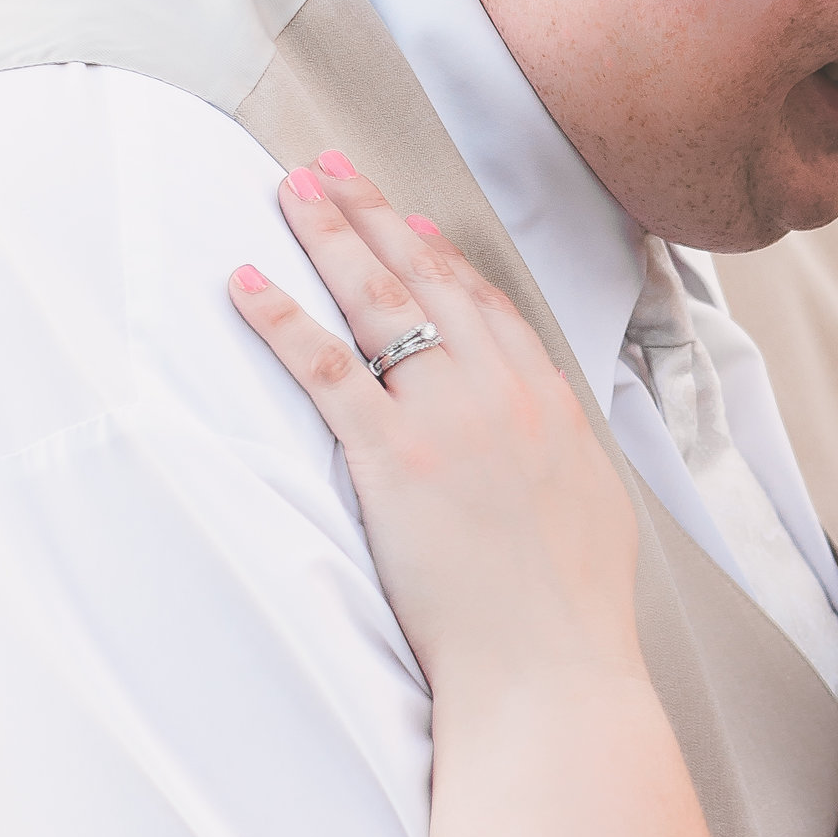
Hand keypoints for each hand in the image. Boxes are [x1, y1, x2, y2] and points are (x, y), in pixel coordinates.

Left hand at [230, 157, 640, 714]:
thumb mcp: (592, 509)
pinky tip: (245, 281)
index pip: (486, 302)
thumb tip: (552, 440)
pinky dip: (280, 316)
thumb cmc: (571, 613)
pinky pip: (324, 367)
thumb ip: (565, 454)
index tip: (404, 216)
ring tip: (290, 190)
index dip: (438, 252)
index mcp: (551, 404)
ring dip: (329, 236)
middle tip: (329, 168)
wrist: (551, 668)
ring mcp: (447, 418)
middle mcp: (502, 392)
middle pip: (428, 279)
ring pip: (379, 302)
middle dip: (372, 216)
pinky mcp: (392, 457)